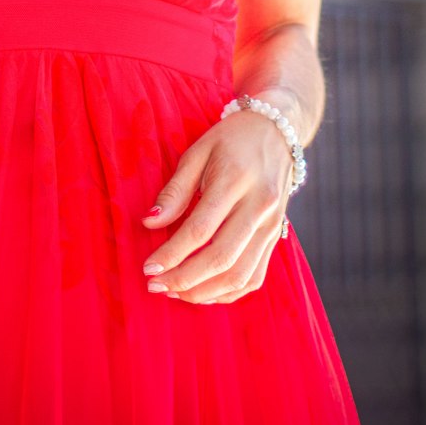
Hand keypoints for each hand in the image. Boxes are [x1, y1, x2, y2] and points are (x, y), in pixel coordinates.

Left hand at [139, 110, 293, 304]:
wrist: (277, 131)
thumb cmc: (230, 139)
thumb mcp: (198, 151)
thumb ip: (176, 189)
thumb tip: (150, 223)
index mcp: (235, 180)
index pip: (200, 229)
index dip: (172, 253)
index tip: (148, 267)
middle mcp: (258, 206)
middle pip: (222, 257)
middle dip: (185, 279)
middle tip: (156, 285)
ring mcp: (271, 225)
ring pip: (240, 274)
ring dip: (205, 292)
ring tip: (175, 292)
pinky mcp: (276, 237)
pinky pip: (255, 277)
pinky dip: (228, 293)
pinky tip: (203, 292)